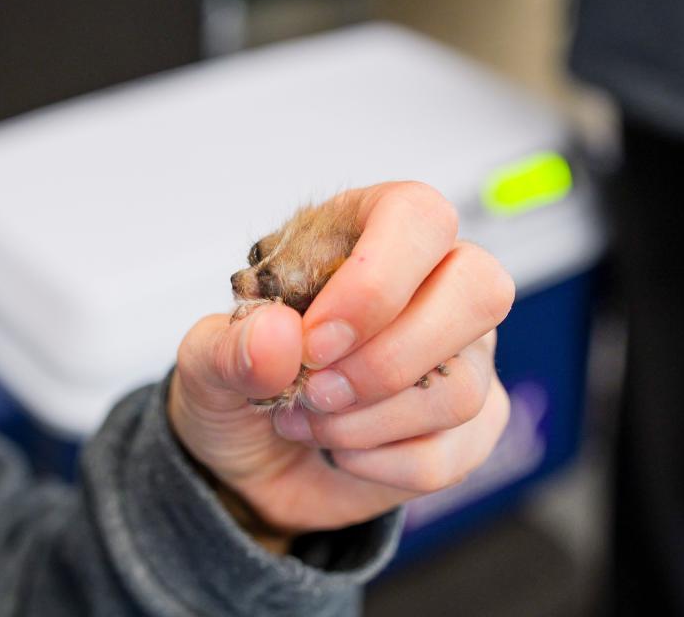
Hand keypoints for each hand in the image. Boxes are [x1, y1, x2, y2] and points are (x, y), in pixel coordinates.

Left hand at [168, 182, 513, 552]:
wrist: (250, 461)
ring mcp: (464, 356)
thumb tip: (278, 337)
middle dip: (387, 361)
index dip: (375, 282)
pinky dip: (377, 464)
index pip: (419, 218)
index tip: (314, 342)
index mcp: (370, 232)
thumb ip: (230, 347)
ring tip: (310, 418)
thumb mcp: (204, 362)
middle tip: (317, 389)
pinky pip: (449, 454)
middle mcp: (433, 284)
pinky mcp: (470, 425)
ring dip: (367, 423)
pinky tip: (341, 449)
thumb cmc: (242, 382)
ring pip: (462, 388)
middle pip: (479, 291)